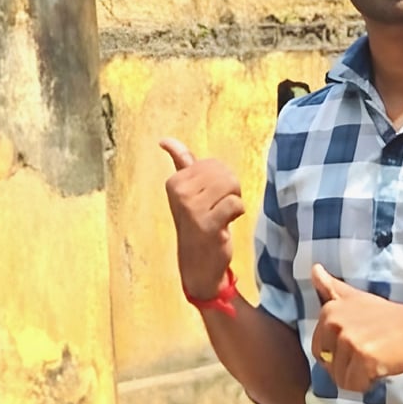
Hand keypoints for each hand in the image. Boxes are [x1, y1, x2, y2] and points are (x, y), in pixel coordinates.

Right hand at [160, 138, 245, 299]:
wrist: (197, 264)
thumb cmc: (196, 223)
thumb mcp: (185, 192)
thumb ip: (180, 163)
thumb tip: (165, 140)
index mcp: (175, 181)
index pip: (213, 164)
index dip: (220, 180)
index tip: (208, 199)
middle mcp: (180, 192)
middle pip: (224, 173)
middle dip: (230, 190)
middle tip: (218, 209)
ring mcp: (192, 209)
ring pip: (231, 186)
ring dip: (234, 202)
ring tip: (222, 215)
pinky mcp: (206, 224)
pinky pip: (235, 204)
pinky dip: (237, 214)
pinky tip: (225, 225)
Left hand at [310, 264, 402, 392]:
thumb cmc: (388, 316)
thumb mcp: (356, 297)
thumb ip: (332, 287)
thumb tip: (314, 269)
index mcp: (329, 311)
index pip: (319, 350)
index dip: (339, 353)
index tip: (359, 341)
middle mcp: (335, 324)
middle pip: (328, 365)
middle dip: (347, 366)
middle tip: (368, 350)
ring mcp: (349, 341)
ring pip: (340, 378)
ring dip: (358, 375)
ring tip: (375, 357)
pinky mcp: (364, 358)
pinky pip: (354, 385)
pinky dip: (367, 383)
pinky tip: (380, 366)